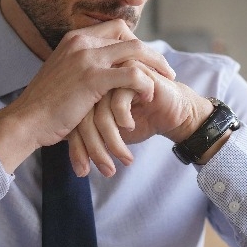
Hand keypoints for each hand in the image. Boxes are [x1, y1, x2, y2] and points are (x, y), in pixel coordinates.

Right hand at [0, 20, 174, 172]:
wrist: (26, 121)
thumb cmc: (45, 106)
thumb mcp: (63, 76)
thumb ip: (82, 67)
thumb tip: (101, 72)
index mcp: (74, 39)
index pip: (116, 28)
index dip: (135, 42)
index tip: (146, 60)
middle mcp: (81, 42)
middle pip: (129, 35)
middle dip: (152, 53)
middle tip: (167, 70)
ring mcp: (86, 57)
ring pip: (135, 51)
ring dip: (155, 66)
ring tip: (166, 82)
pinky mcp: (92, 78)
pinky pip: (131, 73)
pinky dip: (145, 83)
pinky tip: (149, 95)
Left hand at [68, 61, 214, 176]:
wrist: (172, 112)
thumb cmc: (141, 122)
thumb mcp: (112, 137)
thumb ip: (93, 141)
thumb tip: (77, 166)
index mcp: (87, 98)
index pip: (74, 124)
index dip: (77, 149)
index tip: (83, 172)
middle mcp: (97, 86)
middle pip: (84, 119)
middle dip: (95, 150)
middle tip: (107, 171)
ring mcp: (113, 78)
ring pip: (100, 113)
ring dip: (112, 141)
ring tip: (125, 158)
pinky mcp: (132, 74)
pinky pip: (118, 101)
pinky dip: (123, 119)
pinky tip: (130, 126)